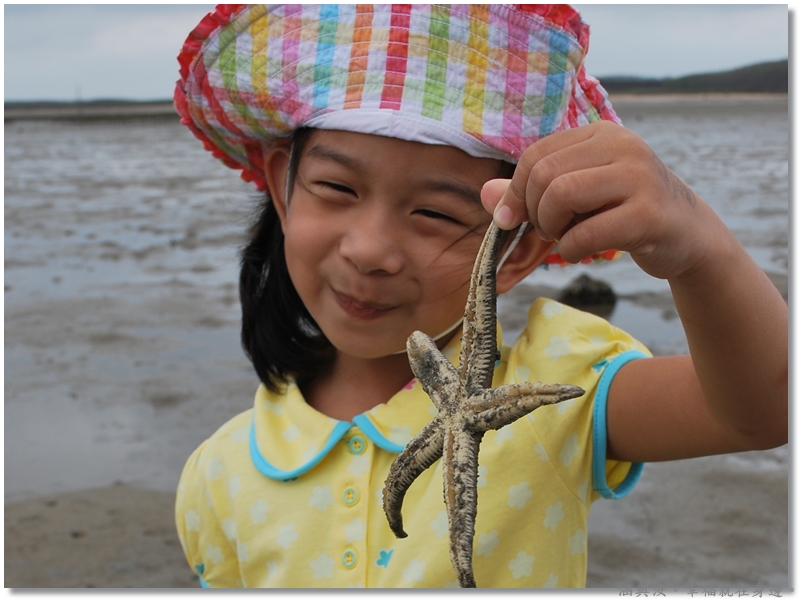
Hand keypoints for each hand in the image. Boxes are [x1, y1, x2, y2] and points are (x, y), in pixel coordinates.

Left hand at [480, 121, 724, 280]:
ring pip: (562, 195)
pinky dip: (571, 250)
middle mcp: (623, 146)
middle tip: (548, 230)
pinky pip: (587, 233)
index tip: (514, 218)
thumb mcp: (577, 197)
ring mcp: (640, 177)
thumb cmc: (623, 212)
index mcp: (602, 134)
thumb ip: (531, 193)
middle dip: (534, 211)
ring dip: (551, 228)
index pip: (536, 155)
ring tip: (563, 237)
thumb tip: (485, 194)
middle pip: (545, 175)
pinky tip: (581, 252)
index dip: (515, 191)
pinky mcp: (650, 215)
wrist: (687, 235)